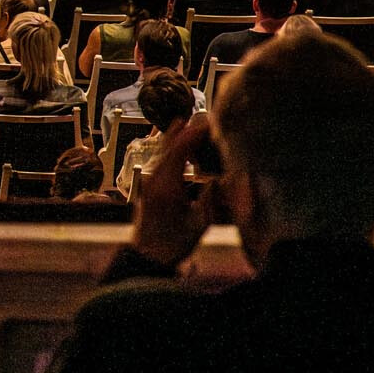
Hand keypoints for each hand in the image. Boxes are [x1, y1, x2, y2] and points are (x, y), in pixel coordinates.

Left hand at [131, 117, 216, 268]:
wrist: (148, 255)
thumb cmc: (175, 243)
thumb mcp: (200, 223)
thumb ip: (211, 198)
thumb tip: (225, 177)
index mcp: (166, 186)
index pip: (179, 150)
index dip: (194, 133)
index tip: (210, 122)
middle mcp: (153, 179)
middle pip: (169, 145)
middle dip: (187, 129)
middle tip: (205, 117)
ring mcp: (148, 181)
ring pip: (163, 150)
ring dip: (179, 137)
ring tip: (195, 123)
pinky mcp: (148, 185)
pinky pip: (161, 159)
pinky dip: (174, 148)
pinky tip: (182, 144)